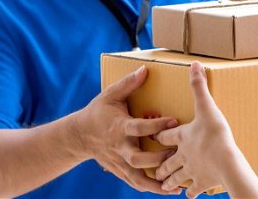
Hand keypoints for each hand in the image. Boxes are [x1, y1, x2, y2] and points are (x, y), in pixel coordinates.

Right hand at [79, 65, 181, 194]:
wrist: (79, 135)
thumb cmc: (98, 112)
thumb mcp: (110, 94)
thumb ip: (128, 83)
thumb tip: (144, 69)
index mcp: (119, 127)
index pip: (139, 127)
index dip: (156, 125)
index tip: (174, 121)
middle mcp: (120, 147)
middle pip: (139, 158)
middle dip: (159, 158)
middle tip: (178, 154)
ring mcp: (120, 162)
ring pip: (138, 177)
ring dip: (157, 182)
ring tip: (177, 184)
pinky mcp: (120, 171)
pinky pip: (136, 183)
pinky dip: (151, 188)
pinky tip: (168, 190)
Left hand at [154, 61, 235, 197]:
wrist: (226, 163)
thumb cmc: (215, 134)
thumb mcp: (206, 107)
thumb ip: (199, 86)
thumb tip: (193, 64)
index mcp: (180, 136)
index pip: (163, 135)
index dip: (157, 134)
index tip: (151, 135)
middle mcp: (181, 155)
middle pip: (166, 160)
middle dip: (161, 163)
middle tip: (155, 166)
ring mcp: (191, 170)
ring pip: (176, 177)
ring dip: (170, 180)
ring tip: (164, 184)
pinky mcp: (202, 182)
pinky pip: (193, 189)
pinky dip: (190, 192)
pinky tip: (188, 194)